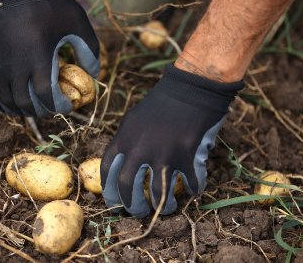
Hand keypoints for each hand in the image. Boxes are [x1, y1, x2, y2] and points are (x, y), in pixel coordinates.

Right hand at [0, 0, 99, 116]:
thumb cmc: (49, 5)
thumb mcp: (77, 23)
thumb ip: (89, 50)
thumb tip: (94, 74)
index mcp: (39, 59)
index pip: (47, 97)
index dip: (59, 106)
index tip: (68, 105)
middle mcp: (16, 66)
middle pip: (26, 103)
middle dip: (42, 110)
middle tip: (52, 107)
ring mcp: (0, 64)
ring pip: (7, 100)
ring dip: (21, 109)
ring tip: (34, 107)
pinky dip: (0, 100)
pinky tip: (11, 100)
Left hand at [100, 64, 242, 217]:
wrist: (188, 89)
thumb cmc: (160, 103)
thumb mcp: (133, 119)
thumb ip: (126, 141)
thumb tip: (123, 164)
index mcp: (123, 139)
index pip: (108, 171)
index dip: (109, 191)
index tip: (114, 202)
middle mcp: (139, 149)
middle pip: (129, 188)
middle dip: (132, 206)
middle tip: (138, 212)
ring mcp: (163, 154)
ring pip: (159, 193)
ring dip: (163, 207)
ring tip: (166, 209)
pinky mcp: (185, 156)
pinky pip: (189, 182)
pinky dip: (193, 189)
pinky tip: (194, 190)